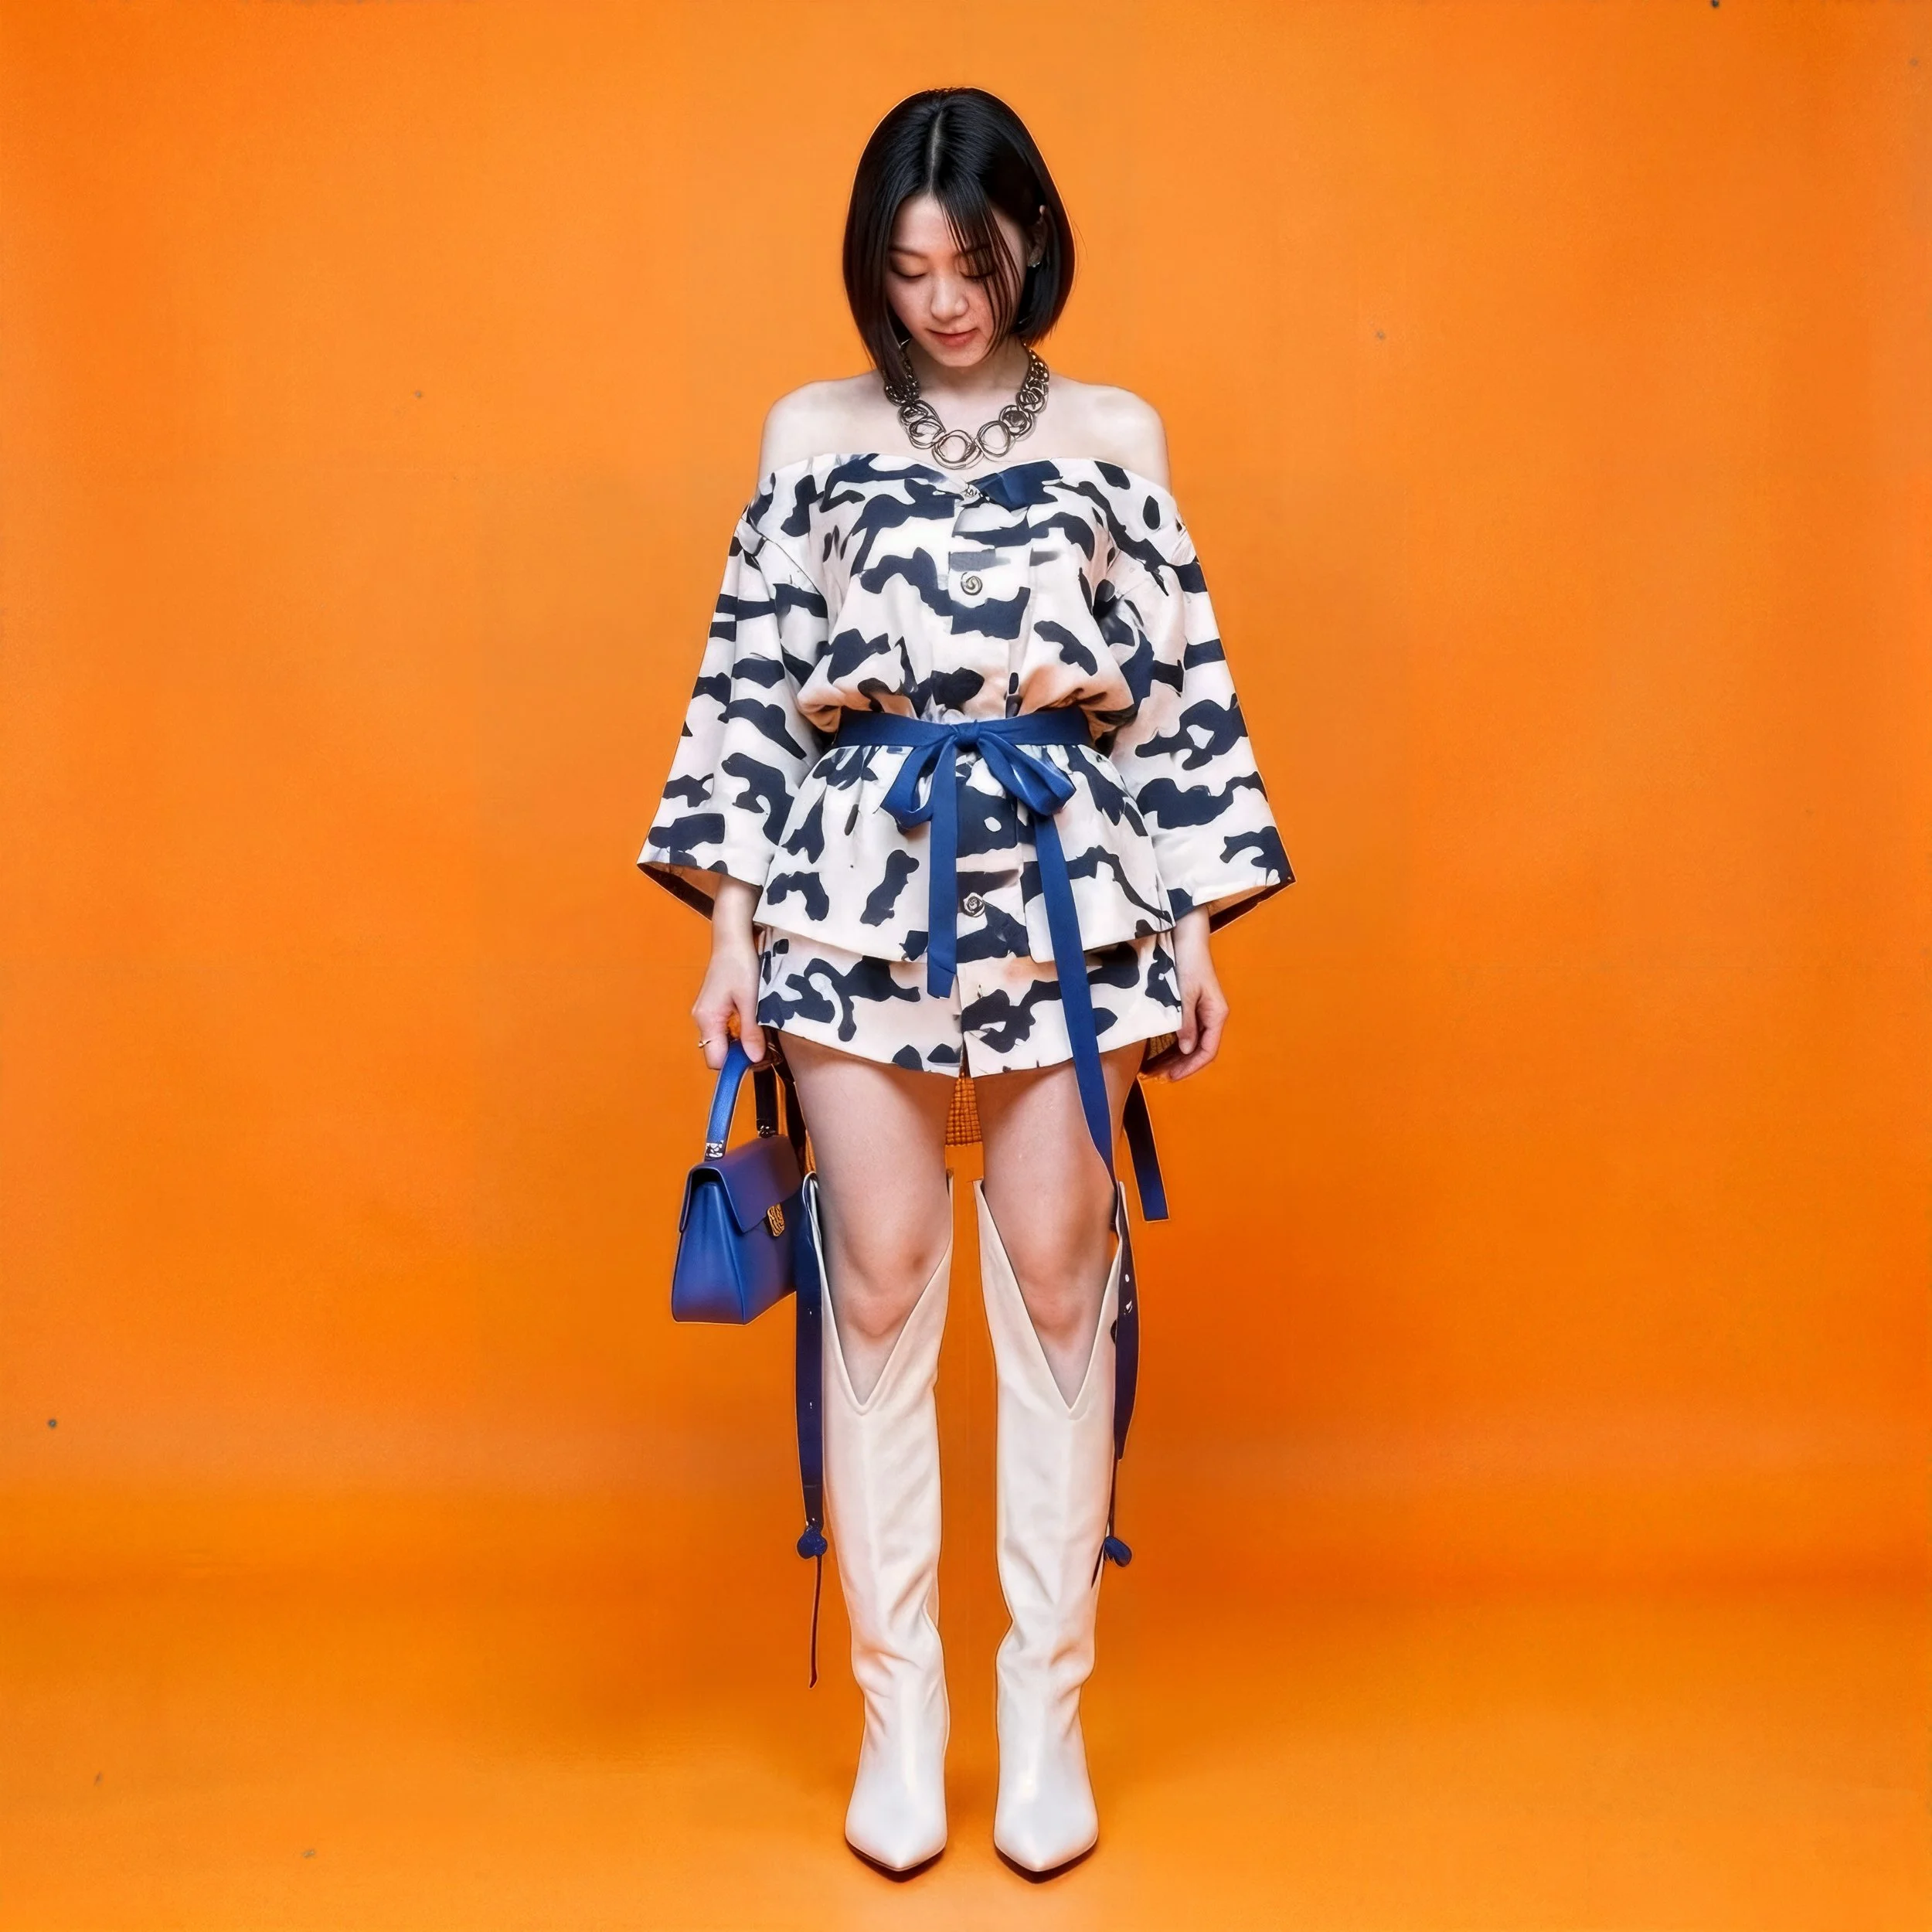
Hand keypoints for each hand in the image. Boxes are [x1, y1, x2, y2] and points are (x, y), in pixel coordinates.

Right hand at [692, 878, 764, 1070]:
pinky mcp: (714, 1006)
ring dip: (741, 1043)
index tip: (759, 1059)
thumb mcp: (751, 999)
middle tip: (766, 1048)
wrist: (733, 937)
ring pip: (722, 1041)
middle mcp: (702, 1019)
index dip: (736, 1065)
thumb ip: (751, 1030)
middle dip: (740, 1055)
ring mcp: (706, 1013)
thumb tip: (754, 1060)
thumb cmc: (741, 964)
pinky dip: (738, 1032)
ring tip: (762, 1034)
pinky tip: (754, 1023)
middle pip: (718, 1052)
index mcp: (707, 1019)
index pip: (715, 1060)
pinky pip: (724, 1029)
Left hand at [1159, 909, 1227, 1080]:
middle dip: (1179, 1065)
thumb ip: (1186, 1021)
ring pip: (1189, 1043)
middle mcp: (1211, 1016)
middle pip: (1198, 1050)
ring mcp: (1201, 1012)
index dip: (1190, 1067)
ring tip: (1153, 1069)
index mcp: (1216, 1015)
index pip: (1207, 1051)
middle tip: (1156, 1077)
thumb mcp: (1186, 993)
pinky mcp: (1190, 1006)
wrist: (1186, 935)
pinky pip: (1183, 1032)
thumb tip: (1187, 1049)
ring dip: (1173, 1057)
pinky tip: (1156, 1052)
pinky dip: (1171, 1044)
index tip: (1170, 1077)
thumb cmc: (1190, 961)